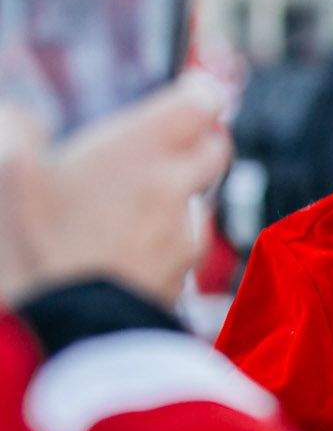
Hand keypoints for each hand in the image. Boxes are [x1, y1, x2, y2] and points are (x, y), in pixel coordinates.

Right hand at [0, 75, 230, 307]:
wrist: (59, 337)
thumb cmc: (31, 249)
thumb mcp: (6, 177)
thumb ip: (14, 134)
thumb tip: (16, 115)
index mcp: (143, 151)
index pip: (202, 102)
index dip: (195, 94)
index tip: (185, 93)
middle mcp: (176, 189)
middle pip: (214, 148)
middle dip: (194, 142)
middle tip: (159, 146)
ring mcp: (184, 237)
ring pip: (199, 201)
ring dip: (177, 196)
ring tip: (127, 206)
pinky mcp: (180, 279)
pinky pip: (183, 248)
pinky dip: (165, 240)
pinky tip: (123, 249)